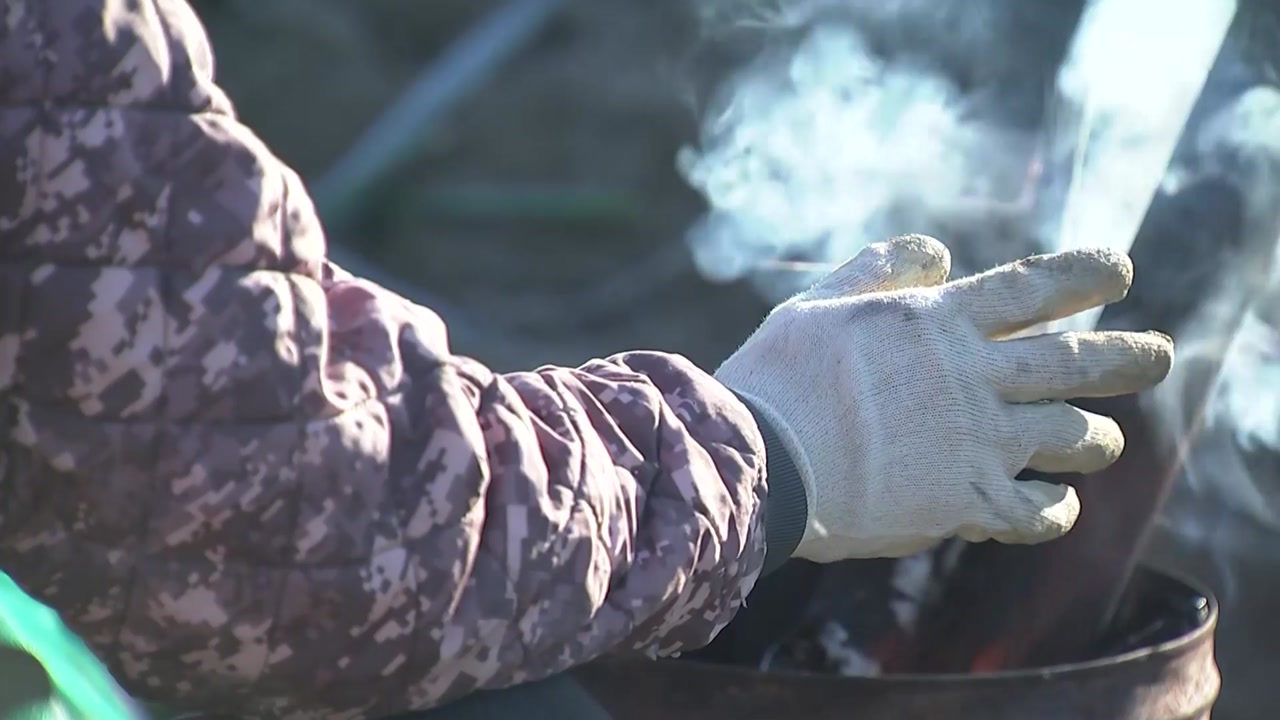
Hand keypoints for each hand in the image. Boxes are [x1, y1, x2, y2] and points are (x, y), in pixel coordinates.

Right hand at [716, 236, 1174, 561]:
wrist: (765, 462)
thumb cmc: (781, 378)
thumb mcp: (818, 303)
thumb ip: (879, 271)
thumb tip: (937, 251)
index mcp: (939, 322)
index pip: (1032, 287)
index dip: (1083, 275)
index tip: (1121, 270)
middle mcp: (975, 377)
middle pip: (1077, 363)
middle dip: (1129, 357)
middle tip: (1159, 356)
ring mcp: (978, 442)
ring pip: (1072, 436)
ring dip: (1096, 438)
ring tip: (1103, 440)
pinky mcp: (967, 503)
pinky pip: (1036, 512)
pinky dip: (1055, 510)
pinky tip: (1059, 505)